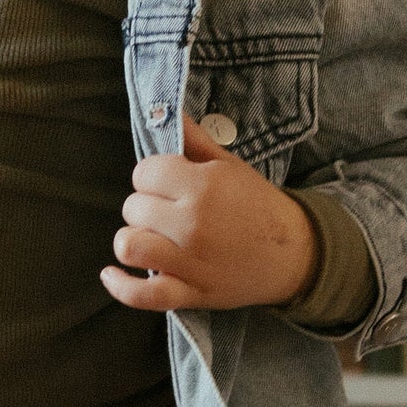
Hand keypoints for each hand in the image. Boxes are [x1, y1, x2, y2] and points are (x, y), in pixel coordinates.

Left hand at [100, 113, 319, 311]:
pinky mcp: (191, 293)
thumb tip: (168, 111)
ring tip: (149, 237)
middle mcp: (192, 223)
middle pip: (133, 208)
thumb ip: (195, 140)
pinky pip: (142, 295)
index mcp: (203, 186)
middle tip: (166, 212)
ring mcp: (190, 262)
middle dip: (144, 207)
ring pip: (129, 245)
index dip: (151, 177)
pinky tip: (110, 273)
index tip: (166, 185)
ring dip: (132, 240)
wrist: (296, 254)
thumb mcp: (230, 166)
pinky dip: (120, 285)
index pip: (144, 173)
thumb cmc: (259, 205)